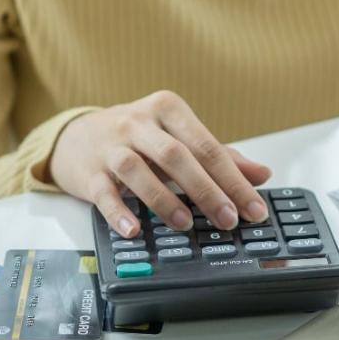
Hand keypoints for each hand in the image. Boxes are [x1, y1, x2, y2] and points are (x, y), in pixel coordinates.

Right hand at [48, 90, 271, 237]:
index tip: (253, 208)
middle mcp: (139, 122)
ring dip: (164, 199)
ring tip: (186, 223)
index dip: (234, 178)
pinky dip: (119, 211)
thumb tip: (262, 174)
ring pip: (138, 170)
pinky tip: (134, 229)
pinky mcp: (89, 171)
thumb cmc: (138, 138)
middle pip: (177, 156)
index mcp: (169, 109)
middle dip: (207, 190)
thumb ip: (220, 156)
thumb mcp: (179, 137)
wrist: (76, 136)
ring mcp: (111, 145)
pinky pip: (104, 192)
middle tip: (228, 219)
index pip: (207, 145)